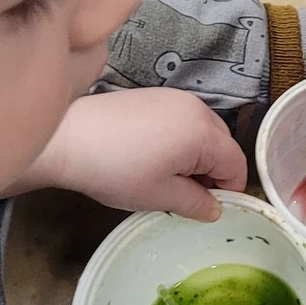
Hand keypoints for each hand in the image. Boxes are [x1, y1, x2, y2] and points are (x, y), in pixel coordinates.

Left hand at [30, 90, 247, 220]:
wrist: (68, 138)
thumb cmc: (117, 170)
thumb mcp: (160, 196)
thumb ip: (196, 203)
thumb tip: (215, 209)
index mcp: (205, 133)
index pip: (237, 165)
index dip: (228, 191)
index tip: (207, 208)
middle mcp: (198, 108)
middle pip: (223, 145)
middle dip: (213, 172)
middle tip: (184, 195)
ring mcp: (176, 98)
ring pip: (204, 132)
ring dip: (196, 156)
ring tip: (166, 176)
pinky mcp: (156, 95)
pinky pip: (184, 120)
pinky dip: (180, 140)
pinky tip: (152, 155)